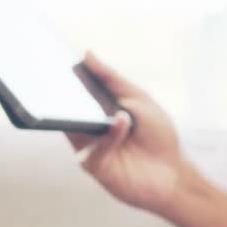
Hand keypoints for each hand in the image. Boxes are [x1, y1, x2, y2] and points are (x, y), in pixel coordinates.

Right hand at [68, 53, 187, 215]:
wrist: (173, 172)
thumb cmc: (158, 136)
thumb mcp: (138, 98)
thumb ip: (112, 78)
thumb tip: (87, 54)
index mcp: (97, 111)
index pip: (74, 92)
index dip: (64, 78)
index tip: (53, 60)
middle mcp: (88, 128)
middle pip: (67, 109)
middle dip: (62, 95)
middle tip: (56, 79)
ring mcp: (88, 147)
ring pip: (75, 129)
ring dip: (90, 116)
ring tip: (107, 104)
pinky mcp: (94, 167)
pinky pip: (92, 149)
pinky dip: (108, 136)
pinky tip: (122, 123)